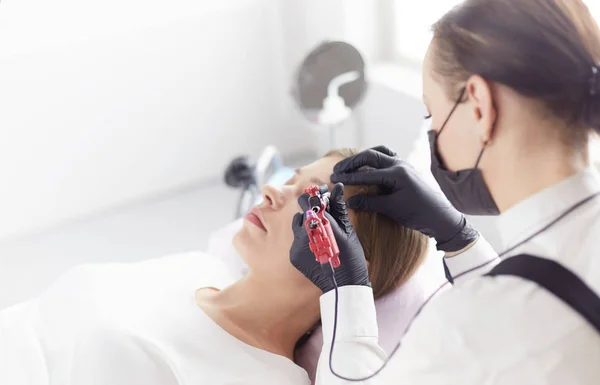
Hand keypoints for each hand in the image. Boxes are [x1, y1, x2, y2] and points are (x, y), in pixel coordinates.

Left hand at [289, 183, 369, 292]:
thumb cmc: (351, 257)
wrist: (343, 286)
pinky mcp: (293, 256)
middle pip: (302, 212)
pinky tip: (317, 248)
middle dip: (312, 212)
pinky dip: (304, 241)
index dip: (316, 197)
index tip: (323, 195)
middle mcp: (304, 232)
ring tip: (321, 235)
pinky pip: (296, 241)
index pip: (310, 201)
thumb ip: (339, 207)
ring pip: (297, 226)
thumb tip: (337, 187)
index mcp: (320, 223)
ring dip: (306, 226)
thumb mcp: (348, 230)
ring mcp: (297, 245)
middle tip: (324, 218)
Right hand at [331, 146, 477, 251]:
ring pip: (379, 153)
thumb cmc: (418, 214)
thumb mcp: (392, 209)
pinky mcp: (406, 169)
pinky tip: (368, 166)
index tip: (335, 180)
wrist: (441, 217)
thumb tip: (349, 201)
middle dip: (352, 163)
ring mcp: (404, 164)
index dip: (349, 177)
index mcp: (397, 174)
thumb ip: (369, 203)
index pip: (367, 173)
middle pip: (370, 156)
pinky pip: (387, 157)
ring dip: (363, 157)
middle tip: (337, 170)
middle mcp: (400, 164)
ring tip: (349, 165)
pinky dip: (375, 159)